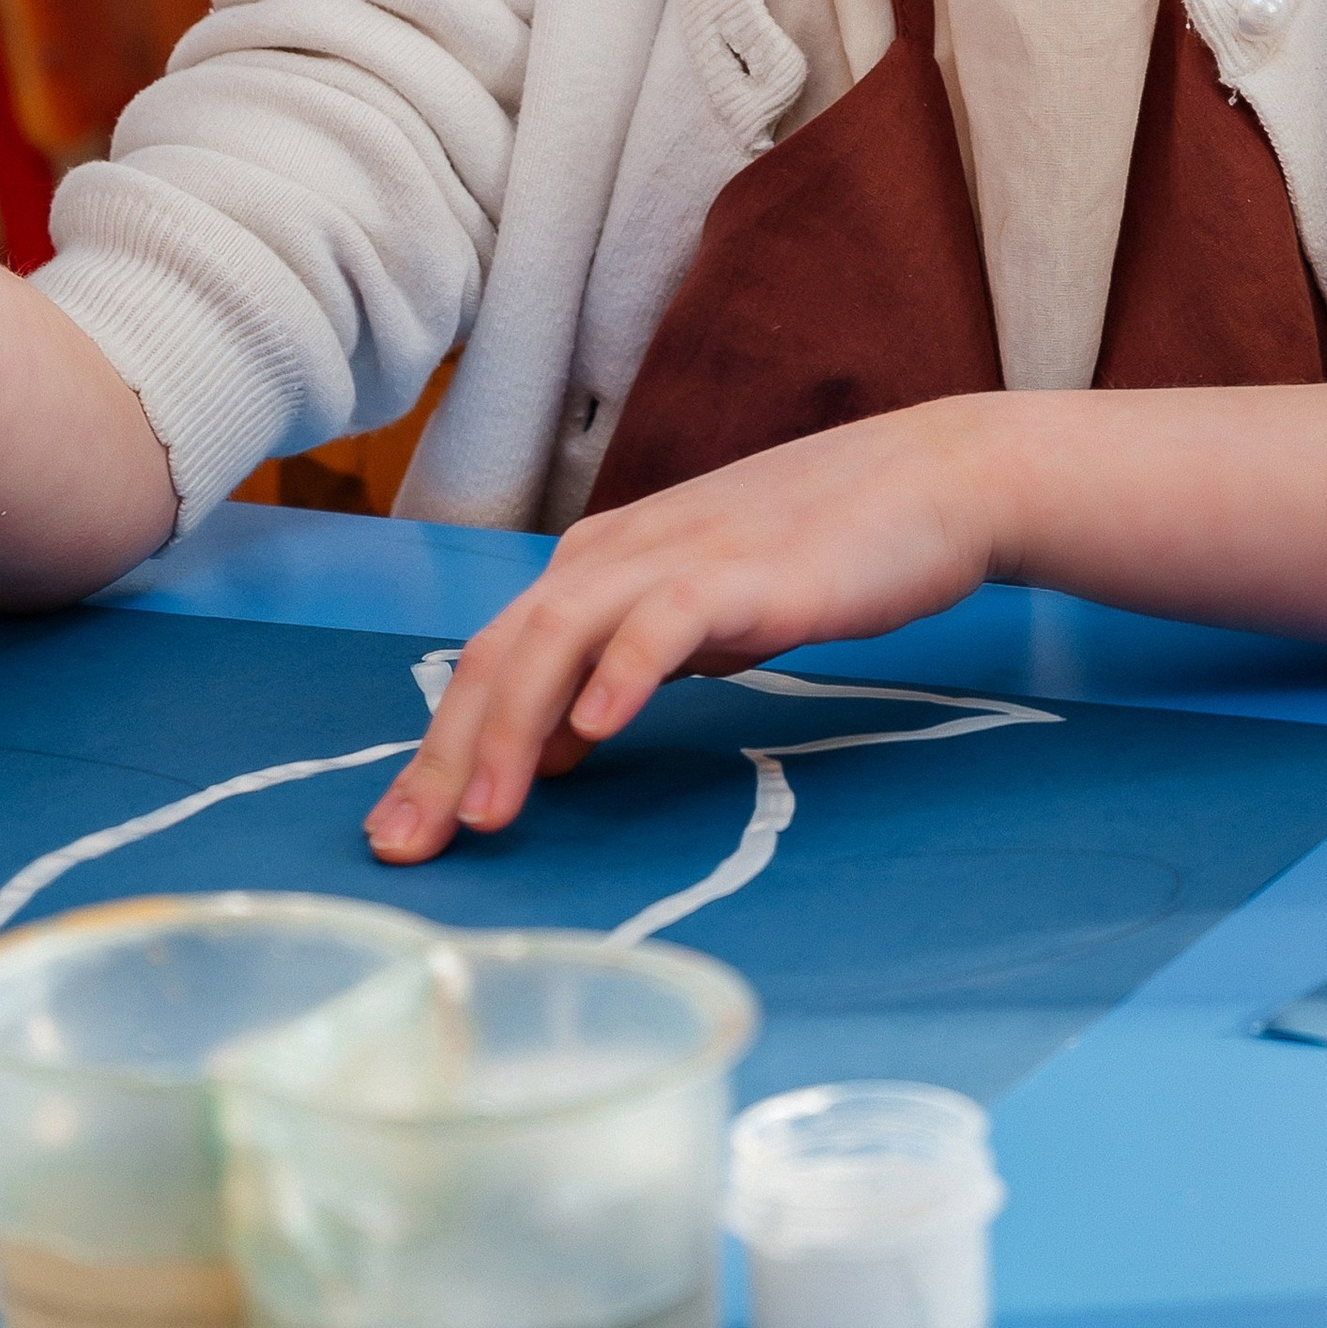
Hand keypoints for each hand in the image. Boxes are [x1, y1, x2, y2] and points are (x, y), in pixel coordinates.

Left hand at [363, 402, 1007, 863]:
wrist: (927, 481)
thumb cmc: (815, 553)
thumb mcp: (694, 618)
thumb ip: (620, 665)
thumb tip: (555, 745)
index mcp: (596, 566)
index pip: (491, 661)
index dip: (437, 747)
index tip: (399, 834)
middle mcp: (614, 554)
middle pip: (501, 654)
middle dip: (444, 754)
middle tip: (405, 846)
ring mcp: (676, 555)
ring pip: (559, 635)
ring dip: (514, 727)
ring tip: (487, 815)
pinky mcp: (743, 570)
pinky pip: (665, 619)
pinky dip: (622, 671)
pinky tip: (598, 731)